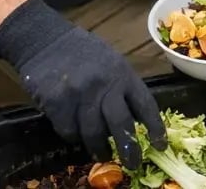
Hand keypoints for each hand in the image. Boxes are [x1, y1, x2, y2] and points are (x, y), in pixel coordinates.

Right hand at [0, 0, 165, 169]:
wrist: (45, 40)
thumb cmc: (82, 52)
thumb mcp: (112, 62)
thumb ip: (123, 88)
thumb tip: (137, 120)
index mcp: (122, 74)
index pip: (145, 105)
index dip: (155, 128)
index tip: (160, 145)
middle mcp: (104, 85)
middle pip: (121, 125)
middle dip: (129, 150)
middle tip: (132, 165)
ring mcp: (79, 94)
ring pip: (94, 133)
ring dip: (99, 148)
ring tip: (102, 154)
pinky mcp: (57, 103)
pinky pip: (69, 131)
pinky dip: (73, 136)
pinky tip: (75, 133)